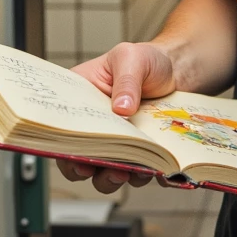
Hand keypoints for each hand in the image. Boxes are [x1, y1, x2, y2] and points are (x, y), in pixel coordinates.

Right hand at [56, 41, 175, 194]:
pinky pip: (134, 173)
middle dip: (83, 168)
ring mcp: (114, 142)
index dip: (61, 143)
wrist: (175, 72)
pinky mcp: (136, 154)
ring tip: (125, 172)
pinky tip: (152, 170)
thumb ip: (126, 81)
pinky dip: (140, 176)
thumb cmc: (146, 60)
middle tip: (94, 169)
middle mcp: (93, 124)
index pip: (61, 124)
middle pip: (76, 155)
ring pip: (102, 171)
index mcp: (81, 98)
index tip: (72, 153)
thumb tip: (122, 108)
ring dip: (109, 178)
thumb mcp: (131, 58)